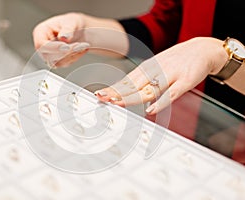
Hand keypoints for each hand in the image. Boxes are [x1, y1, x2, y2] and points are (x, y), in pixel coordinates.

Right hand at [33, 12, 89, 66]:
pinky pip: (65, 63)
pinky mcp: (57, 61)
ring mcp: (49, 54)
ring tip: (83, 46)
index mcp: (41, 32)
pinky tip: (83, 49)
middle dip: (65, 52)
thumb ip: (67, 29)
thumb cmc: (72, 23)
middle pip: (48, 56)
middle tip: (79, 45)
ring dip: (72, 55)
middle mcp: (43, 45)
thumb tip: (64, 37)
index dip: (53, 48)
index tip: (66, 47)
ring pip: (57, 62)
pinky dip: (75, 57)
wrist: (80, 29)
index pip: (41, 44)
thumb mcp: (71, 22)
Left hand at [95, 37, 227, 114]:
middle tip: (102, 99)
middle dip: (117, 93)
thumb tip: (124, 95)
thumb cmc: (175, 62)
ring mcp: (170, 75)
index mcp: (147, 69)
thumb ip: (141, 82)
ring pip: (148, 89)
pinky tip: (151, 109)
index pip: (126, 81)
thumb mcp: (155, 68)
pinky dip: (161, 101)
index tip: (100, 96)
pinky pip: (172, 93)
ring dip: (132, 97)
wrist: (202, 49)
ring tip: (118, 104)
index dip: (113, 89)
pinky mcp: (185, 81)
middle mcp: (155, 71)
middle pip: (133, 85)